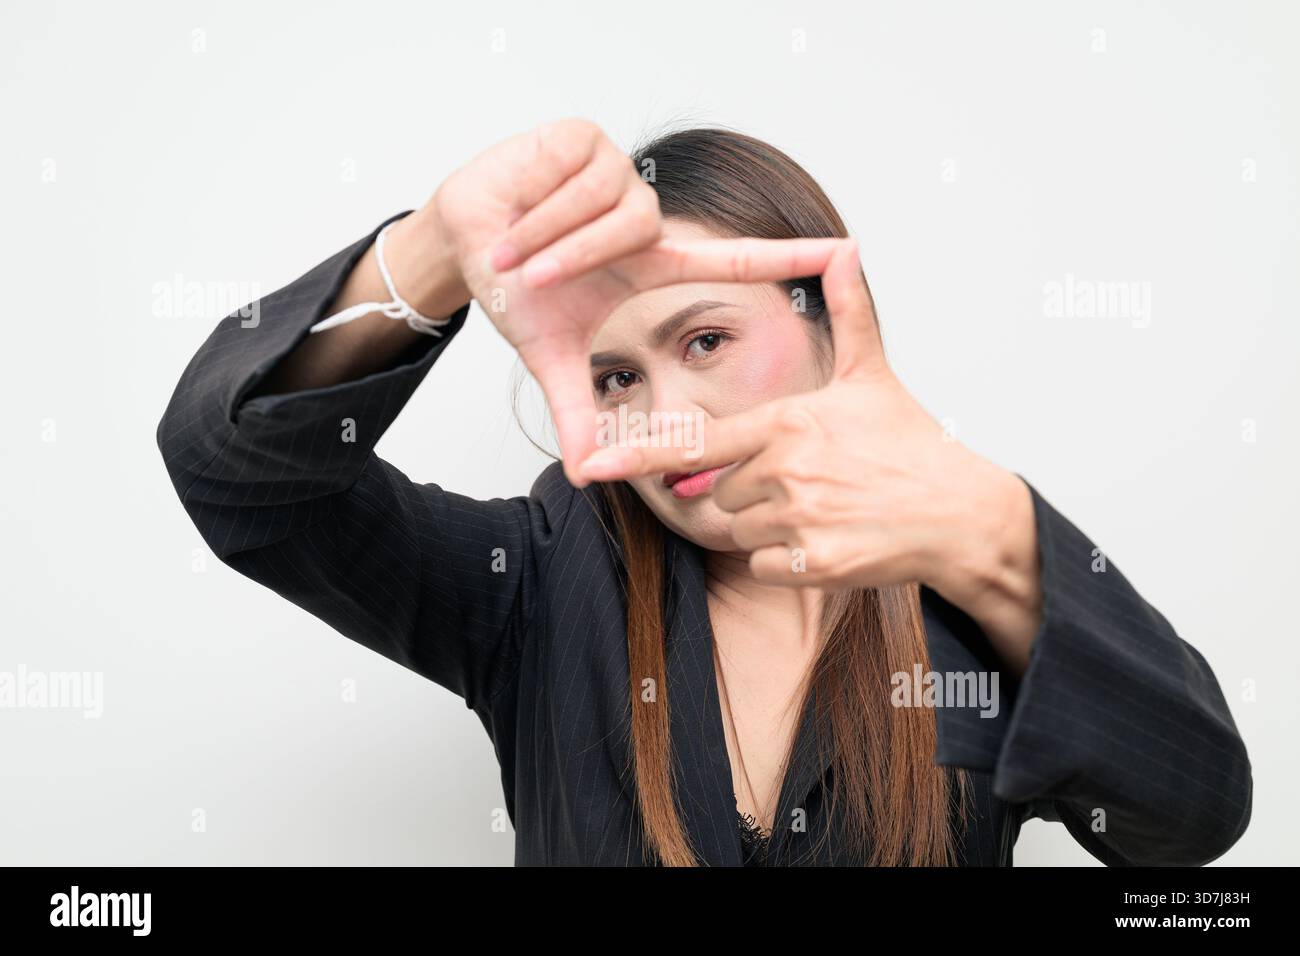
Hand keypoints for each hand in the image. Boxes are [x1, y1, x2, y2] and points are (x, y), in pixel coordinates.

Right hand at [428, 118, 843, 484]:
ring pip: (606, 198)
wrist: (461, 239)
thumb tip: (585, 475)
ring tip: (515, 247)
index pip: (732, 259)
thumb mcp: (551, 354)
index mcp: (649, 262)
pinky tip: (515, 203)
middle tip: (532, 278)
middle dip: (575, 256)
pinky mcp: (583, 137)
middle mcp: (643, 214)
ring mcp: (615, 171)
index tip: (844, 252)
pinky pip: (574, 170)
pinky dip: (535, 199)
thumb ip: (576, 410)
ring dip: (549, 232)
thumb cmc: (514, 289)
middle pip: (642, 225)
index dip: (786, 257)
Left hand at [575, 239, 1037, 637]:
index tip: (594, 465)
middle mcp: (786, 469)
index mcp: (787, 422)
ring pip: (741, 530)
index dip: (640, 454)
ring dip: (769, 526)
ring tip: (822, 508)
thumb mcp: (875, 374)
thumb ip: (848, 312)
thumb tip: (846, 248)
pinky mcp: (816, 564)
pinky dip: (786, 561)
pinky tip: (827, 540)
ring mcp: (800, 519)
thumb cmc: (913, 445)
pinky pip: (764, 566)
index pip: (698, 442)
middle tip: (806, 481)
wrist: (961, 512)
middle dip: (750, 489)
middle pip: (722, 491)